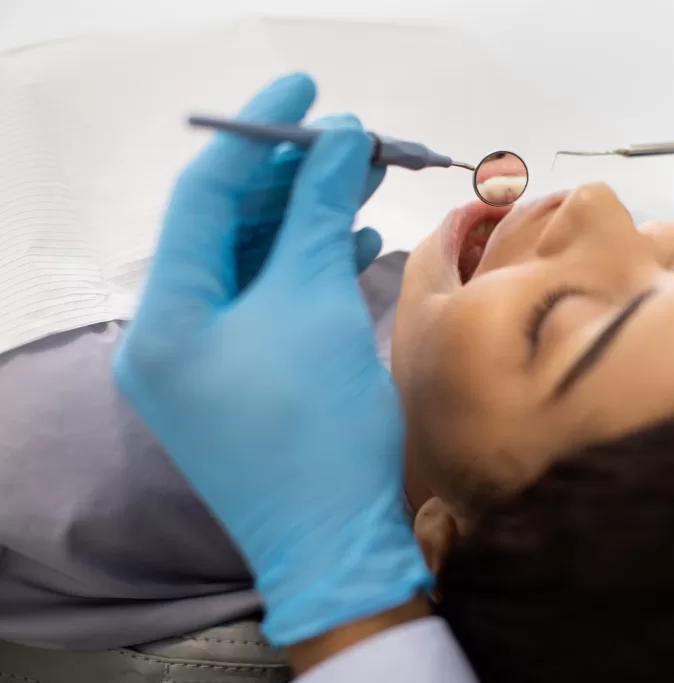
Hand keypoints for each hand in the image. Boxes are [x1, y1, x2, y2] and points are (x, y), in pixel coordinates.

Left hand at [113, 73, 430, 645]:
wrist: (337, 543)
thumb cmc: (319, 430)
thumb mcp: (315, 304)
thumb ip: (317, 211)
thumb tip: (339, 138)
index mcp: (164, 317)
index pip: (202, 194)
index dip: (258, 131)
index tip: (306, 86)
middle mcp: (168, 336)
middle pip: (228, 225)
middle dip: (292, 177)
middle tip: (350, 139)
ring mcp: (203, 361)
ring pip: (254, 262)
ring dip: (307, 219)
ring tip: (364, 180)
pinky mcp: (241, 378)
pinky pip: (268, 303)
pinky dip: (309, 268)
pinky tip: (354, 242)